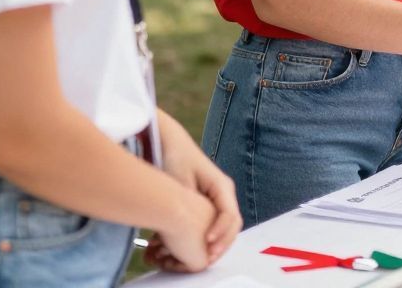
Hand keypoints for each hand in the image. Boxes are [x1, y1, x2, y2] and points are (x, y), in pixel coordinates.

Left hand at [157, 112, 240, 265]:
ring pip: (225, 227)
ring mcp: (217, 198)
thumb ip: (190, 204)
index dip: (221, 233)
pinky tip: (194, 247)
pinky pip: (214, 224)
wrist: (168, 142)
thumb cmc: (175, 157)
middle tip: (207, 259)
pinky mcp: (207, 202)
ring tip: (201, 257)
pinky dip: (208, 237)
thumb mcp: (181, 182)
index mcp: (222, 186)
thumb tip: (194, 228)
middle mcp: (224, 193)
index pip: (230, 216)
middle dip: (222, 244)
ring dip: (215, 243)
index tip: (206, 244)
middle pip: (232, 225)